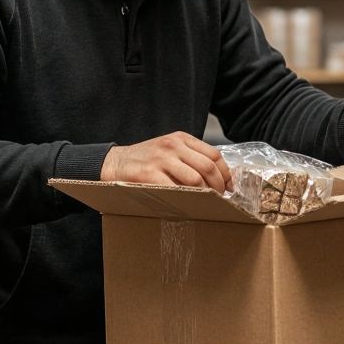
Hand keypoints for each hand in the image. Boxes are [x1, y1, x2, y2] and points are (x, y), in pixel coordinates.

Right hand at [101, 131, 232, 192]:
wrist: (115, 163)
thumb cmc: (145, 160)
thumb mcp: (169, 149)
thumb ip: (190, 156)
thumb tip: (218, 177)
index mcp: (181, 138)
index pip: (214, 155)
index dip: (226, 174)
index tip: (229, 187)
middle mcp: (173, 146)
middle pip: (208, 167)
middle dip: (219, 187)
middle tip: (219, 199)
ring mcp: (161, 159)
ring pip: (195, 179)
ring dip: (205, 195)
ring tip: (206, 204)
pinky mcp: (150, 174)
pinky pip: (176, 190)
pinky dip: (186, 200)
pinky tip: (188, 205)